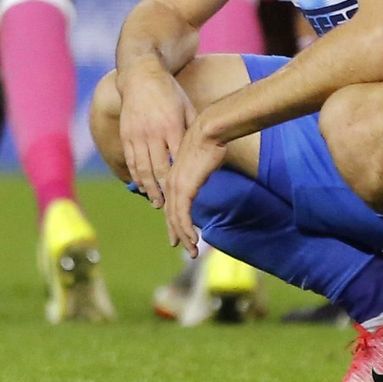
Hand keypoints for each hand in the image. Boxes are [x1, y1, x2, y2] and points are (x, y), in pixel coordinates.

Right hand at [118, 59, 194, 208]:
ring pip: (142, 169)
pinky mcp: (126, 134)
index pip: (177, 161)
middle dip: (164, 192)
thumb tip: (204, 151)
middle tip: (170, 209)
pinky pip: (130, 160)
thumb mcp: (187, 108)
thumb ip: (193, 130)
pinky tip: (141, 187)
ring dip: (149, 189)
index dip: (180, 181)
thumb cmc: (170, 92)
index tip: (186, 196)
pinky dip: (136, 176)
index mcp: (172, 126)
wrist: (141, 75)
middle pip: (159, 170)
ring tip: (156, 203)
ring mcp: (137, 134)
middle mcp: (153, 133)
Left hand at [163, 110, 226, 255]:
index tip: (178, 235)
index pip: (171, 204)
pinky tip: (193, 240)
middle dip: (178, 233)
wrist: (209, 130)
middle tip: (186, 248)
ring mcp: (176, 186)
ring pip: (177, 219)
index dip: (174, 222)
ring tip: (193, 250)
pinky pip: (183, 216)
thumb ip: (200, 172)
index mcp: (174, 176)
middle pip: (171, 215)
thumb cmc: (210, 142)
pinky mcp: (184, 189)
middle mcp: (172, 183)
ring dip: (185, 237)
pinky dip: (187, 230)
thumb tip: (205, 174)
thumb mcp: (203, 162)